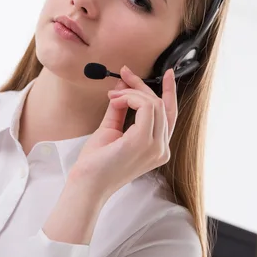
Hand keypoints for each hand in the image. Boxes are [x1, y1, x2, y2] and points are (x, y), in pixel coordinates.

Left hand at [69, 65, 177, 199]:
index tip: (167, 72)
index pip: (170, 115)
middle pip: (161, 105)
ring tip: (112, 96)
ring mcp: (155, 147)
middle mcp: (161, 149)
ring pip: (153, 103)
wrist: (86, 183)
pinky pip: (146, 106)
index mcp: (157, 148)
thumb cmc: (97, 161)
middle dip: (141, 86)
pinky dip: (129, 98)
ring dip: (131, 93)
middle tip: (123, 74)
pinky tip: (116, 101)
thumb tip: (123, 84)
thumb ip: (120, 108)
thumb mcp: (111, 129)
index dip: (170, 92)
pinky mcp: (143, 142)